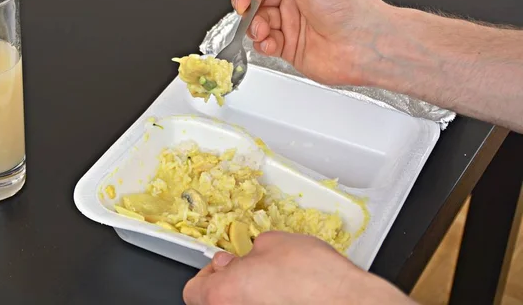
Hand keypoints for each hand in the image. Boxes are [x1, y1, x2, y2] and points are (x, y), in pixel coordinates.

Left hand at [183, 231, 414, 304]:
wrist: (349, 302)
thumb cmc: (313, 278)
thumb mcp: (273, 244)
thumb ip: (247, 252)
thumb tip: (240, 258)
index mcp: (221, 295)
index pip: (193, 290)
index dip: (207, 274)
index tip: (224, 265)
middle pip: (215, 302)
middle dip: (229, 285)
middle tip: (248, 272)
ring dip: (247, 297)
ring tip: (271, 286)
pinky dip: (265, 304)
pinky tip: (284, 298)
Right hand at [231, 0, 396, 86]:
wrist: (363, 43)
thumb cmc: (349, 7)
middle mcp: (297, 1)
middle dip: (246, 1)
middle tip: (244, 6)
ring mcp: (294, 25)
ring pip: (258, 21)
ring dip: (254, 24)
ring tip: (263, 28)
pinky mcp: (291, 48)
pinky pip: (266, 43)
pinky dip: (262, 42)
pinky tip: (269, 41)